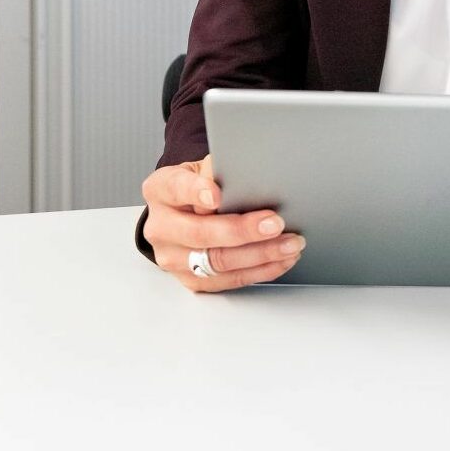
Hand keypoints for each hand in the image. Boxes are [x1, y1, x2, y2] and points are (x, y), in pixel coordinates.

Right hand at [140, 155, 304, 291]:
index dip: (196, 191)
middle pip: (200, 233)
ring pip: (217, 261)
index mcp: (161, 191)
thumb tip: (248, 175)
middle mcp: (161, 227)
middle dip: (242, 230)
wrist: (181, 215)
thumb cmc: (197, 188)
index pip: (176, 188)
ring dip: (259, 254)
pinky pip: (228, 280)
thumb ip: (217, 171)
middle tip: (274, 223)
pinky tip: (280, 260)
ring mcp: (173, 258)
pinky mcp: (190, 280)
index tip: (217, 194)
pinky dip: (260, 271)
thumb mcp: (202, 169)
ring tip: (289, 244)